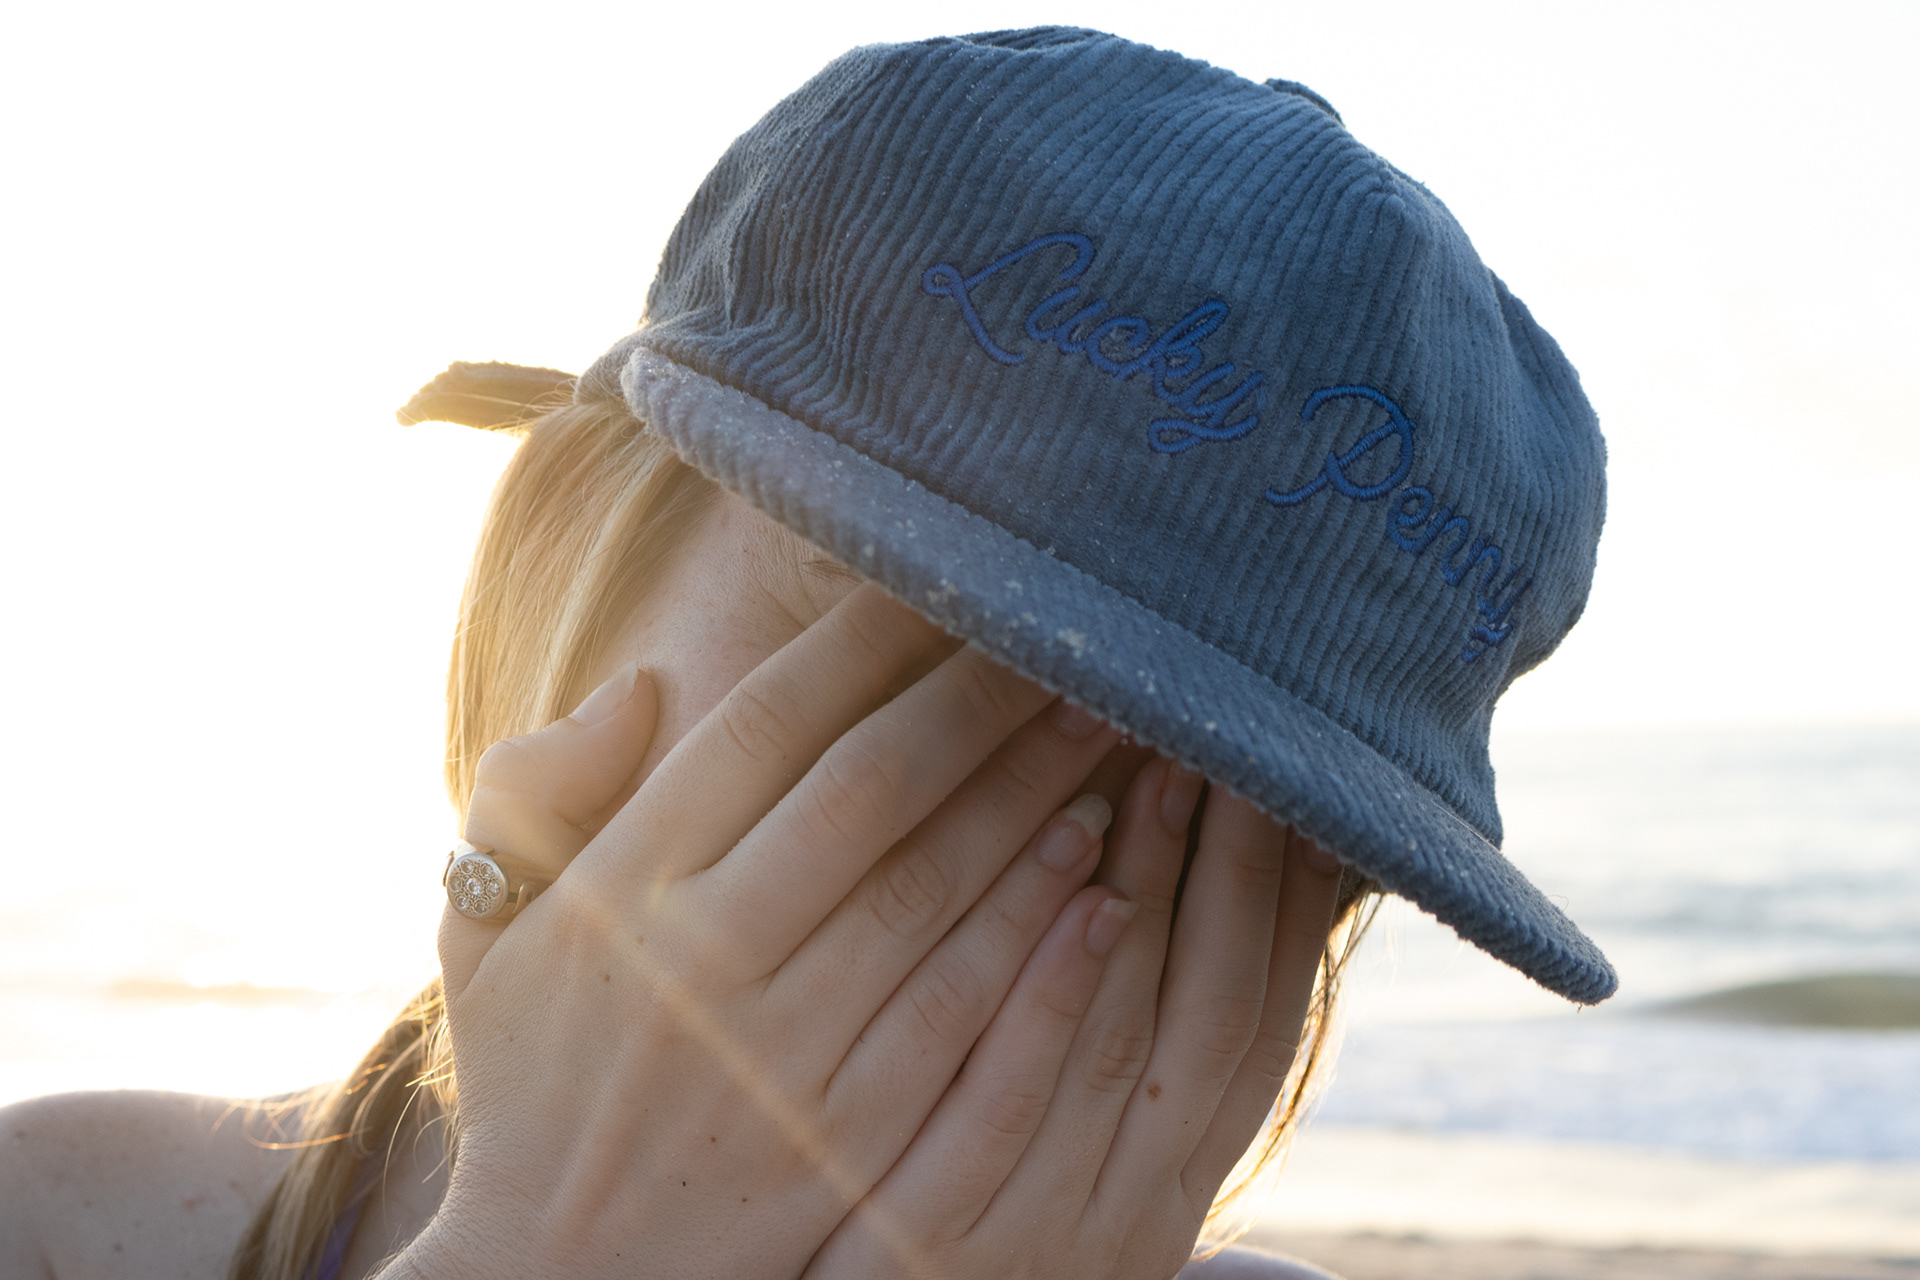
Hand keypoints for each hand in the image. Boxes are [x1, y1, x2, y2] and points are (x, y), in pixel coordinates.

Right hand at [395, 585, 1134, 1279]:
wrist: (564, 1276)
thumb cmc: (537, 1074)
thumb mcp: (487, 925)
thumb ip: (536, 788)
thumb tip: (647, 685)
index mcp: (621, 884)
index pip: (766, 721)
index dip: (871, 639)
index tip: (950, 580)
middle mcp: (703, 955)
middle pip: (874, 786)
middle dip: (983, 695)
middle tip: (1073, 633)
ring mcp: (785, 1052)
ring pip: (936, 886)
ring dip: (1034, 792)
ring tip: (1114, 723)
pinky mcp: (851, 1137)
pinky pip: (963, 1011)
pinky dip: (1035, 929)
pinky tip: (1096, 864)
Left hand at [802, 760, 1345, 1278]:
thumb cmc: (982, 1207)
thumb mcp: (1074, 1143)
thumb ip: (1117, 1026)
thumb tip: (1151, 867)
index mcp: (1182, 1177)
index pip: (1264, 1023)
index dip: (1292, 907)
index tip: (1295, 788)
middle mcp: (1141, 1199)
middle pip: (1216, 1010)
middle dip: (1235, 870)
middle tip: (1225, 739)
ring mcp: (1047, 1221)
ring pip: (1125, 1038)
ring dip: (1154, 897)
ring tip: (1157, 770)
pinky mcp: (942, 1230)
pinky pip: (1013, 1098)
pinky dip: (1057, 996)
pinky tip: (1079, 898)